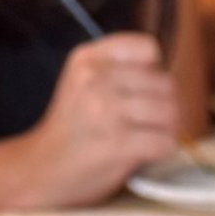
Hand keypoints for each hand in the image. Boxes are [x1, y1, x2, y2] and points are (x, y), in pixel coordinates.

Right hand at [5, 34, 179, 208]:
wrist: (44, 167)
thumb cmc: (73, 129)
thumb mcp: (83, 82)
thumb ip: (119, 71)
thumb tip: (168, 78)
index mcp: (88, 58)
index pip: (147, 48)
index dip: (156, 72)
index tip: (145, 91)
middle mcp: (96, 78)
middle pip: (166, 84)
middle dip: (168, 106)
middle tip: (152, 123)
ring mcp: (106, 110)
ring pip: (170, 112)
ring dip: (169, 129)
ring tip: (150, 137)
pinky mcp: (118, 143)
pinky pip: (165, 142)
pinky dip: (163, 150)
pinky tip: (147, 153)